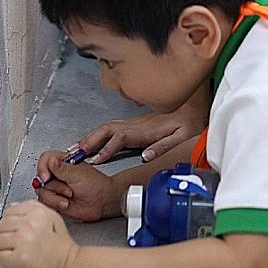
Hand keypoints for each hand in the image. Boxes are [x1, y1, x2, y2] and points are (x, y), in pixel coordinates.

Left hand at [0, 200, 76, 267]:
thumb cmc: (61, 245)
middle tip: (18, 243)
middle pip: (1, 225)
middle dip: (7, 234)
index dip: (11, 222)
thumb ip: (32, 209)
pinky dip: (5, 260)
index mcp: (37, 212)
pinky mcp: (19, 258)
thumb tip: (12, 206)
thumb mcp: (53, 218)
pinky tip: (16, 260)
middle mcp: (29, 224)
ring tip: (17, 251)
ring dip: (4, 247)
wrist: (68, 266)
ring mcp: (23, 241)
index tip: (17, 230)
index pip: (9, 211)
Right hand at [33, 151, 123, 221]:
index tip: (47, 177)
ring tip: (70, 196)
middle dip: (54, 186)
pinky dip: (55, 204)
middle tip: (68, 189)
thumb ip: (62, 168)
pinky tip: (66, 204)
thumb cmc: (96, 185)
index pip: (45, 159)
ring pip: (41, 191)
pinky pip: (45, 202)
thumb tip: (49, 160)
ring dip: (56, 196)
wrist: (102, 202)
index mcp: (63, 162)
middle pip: (40, 177)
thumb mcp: (78, 174)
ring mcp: (55, 188)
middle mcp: (56, 174)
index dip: (43, 167)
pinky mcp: (54, 200)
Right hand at [73, 104, 204, 163]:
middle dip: (88, 141)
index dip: (106, 149)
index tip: (95, 160)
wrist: (193, 106)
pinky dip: (96, 134)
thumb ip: (163, 146)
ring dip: (89, 137)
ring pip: (105, 127)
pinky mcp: (133, 123)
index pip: (120, 138)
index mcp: (145, 129)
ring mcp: (133, 122)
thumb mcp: (182, 137)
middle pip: (106, 130)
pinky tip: (89, 141)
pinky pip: (110, 127)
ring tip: (74, 149)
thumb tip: (145, 156)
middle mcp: (135, 124)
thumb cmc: (189, 123)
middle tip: (74, 154)